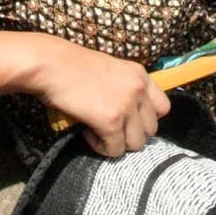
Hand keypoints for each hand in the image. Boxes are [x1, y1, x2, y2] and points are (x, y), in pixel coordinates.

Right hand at [29, 38, 169, 156]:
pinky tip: (87, 133)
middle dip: (131, 134)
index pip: (164, 107)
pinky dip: (101, 147)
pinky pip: (115, 149)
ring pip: (136, 144)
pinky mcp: (111, 121)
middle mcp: (138, 89)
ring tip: (97, 132)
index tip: (129, 120)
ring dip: (117, 143)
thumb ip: (126, 89)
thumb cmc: (72, 67)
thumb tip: (131, 118)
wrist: (51, 65)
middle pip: (151, 129)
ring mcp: (126, 105)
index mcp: (140, 75)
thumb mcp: (110, 71)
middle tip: (110, 129)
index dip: (146, 118)